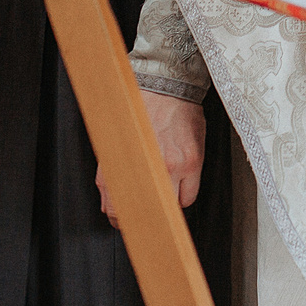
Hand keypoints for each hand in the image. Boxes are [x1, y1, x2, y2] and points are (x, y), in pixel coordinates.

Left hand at [96, 91, 206, 225]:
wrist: (165, 84)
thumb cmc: (138, 109)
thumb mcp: (114, 139)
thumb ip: (113, 170)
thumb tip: (114, 199)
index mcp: (120, 165)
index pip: (117, 211)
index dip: (122, 221)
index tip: (124, 221)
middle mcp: (145, 169)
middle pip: (144, 214)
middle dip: (144, 216)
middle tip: (145, 212)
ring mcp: (171, 167)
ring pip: (170, 207)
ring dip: (167, 204)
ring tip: (165, 189)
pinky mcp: (192, 161)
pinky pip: (190, 196)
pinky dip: (184, 194)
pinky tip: (180, 181)